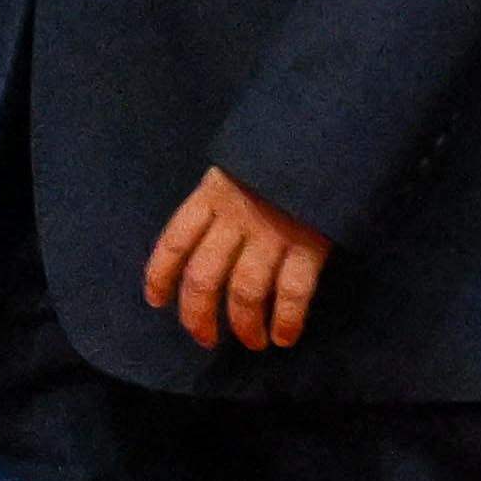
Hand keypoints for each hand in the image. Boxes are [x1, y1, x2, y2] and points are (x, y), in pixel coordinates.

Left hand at [143, 166, 329, 351]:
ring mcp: (272, 233)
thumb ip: (215, 206)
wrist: (324, 137)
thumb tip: (197, 248)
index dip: (160, 274)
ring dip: (245, 325)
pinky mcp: (310, 245)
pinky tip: (284, 337)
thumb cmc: (274, 159)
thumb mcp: (232, 171)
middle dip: (199, 314)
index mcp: (210, 196)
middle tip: (204, 338)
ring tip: (252, 343)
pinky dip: (287, 320)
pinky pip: (293, 291)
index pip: (174, 241)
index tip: (156, 301)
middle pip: (204, 276)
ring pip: (245, 290)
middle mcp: (235, 218)